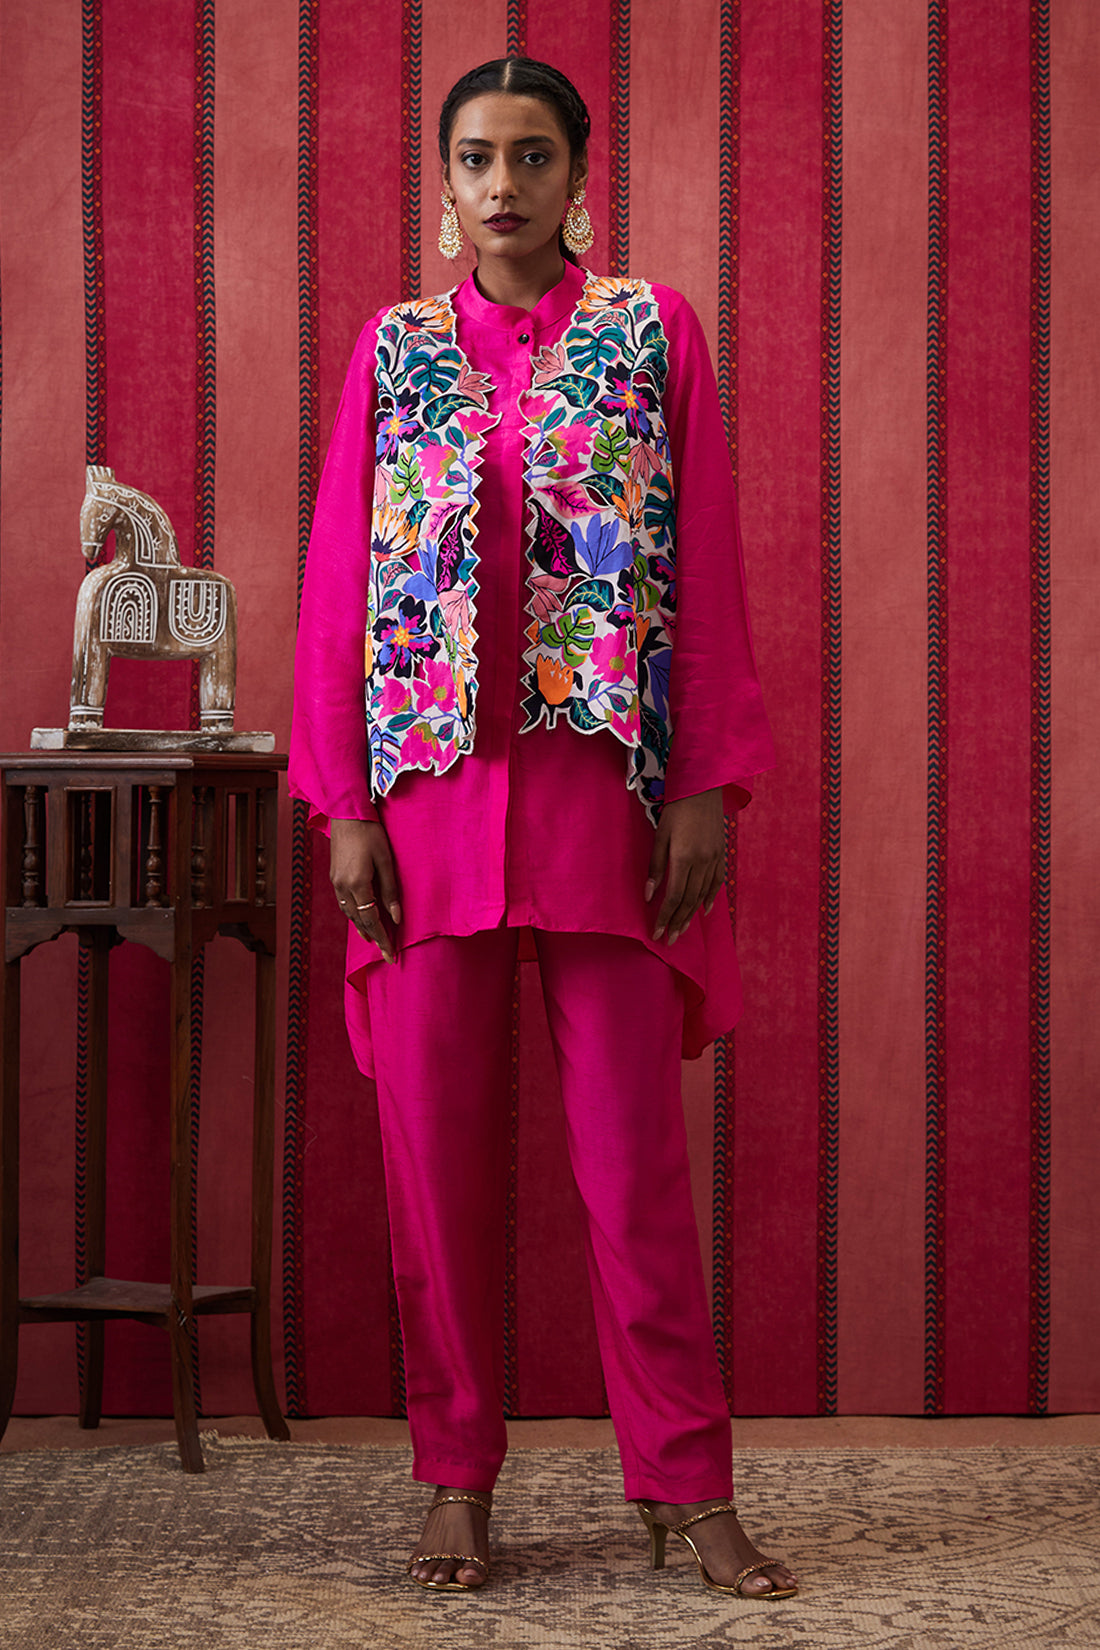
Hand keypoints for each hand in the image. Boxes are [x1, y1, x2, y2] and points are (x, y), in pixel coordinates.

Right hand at [330, 817, 400, 962]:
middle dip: (373, 938)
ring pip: (349, 913)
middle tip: (385, 954)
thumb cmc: (371, 833)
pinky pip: (343, 903)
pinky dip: (353, 914)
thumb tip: (396, 918)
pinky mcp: (333, 876)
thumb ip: (390, 891)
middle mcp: (343, 887)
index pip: (372, 920)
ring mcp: (335, 882)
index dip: (382, 939)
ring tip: (373, 939)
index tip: (391, 955)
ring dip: (361, 927)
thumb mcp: (386, 861)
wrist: (346, 813)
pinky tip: (359, 917)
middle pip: (359, 920)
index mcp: (358, 884)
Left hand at [645, 789, 725, 944]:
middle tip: (669, 940)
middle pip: (689, 901)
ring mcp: (715, 859)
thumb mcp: (660, 836)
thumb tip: (649, 895)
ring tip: (682, 930)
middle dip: (678, 923)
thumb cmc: (676, 809)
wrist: (702, 787)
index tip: (657, 933)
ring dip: (691, 915)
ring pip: (703, 895)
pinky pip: (717, 882)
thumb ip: (655, 867)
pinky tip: (703, 911)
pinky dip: (710, 898)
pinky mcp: (721, 853)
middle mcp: (702, 862)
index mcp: (684, 858)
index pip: (674, 897)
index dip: (665, 917)